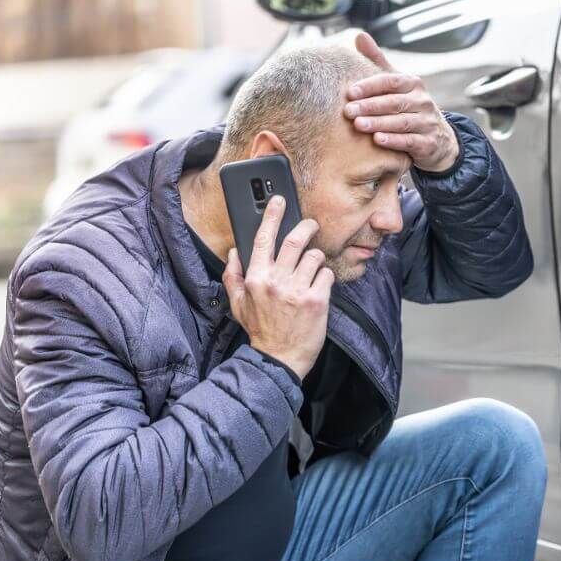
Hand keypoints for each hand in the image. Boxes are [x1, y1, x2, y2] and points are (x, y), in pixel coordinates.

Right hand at [222, 195, 333, 379]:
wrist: (279, 359)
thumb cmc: (261, 331)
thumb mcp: (238, 304)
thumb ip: (234, 276)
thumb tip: (234, 252)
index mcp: (256, 278)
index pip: (263, 239)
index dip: (272, 216)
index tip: (279, 201)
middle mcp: (276, 281)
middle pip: (294, 241)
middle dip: (306, 227)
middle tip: (311, 225)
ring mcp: (298, 290)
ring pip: (314, 256)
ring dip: (317, 257)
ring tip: (313, 268)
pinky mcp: (317, 300)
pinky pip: (327, 275)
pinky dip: (326, 276)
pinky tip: (320, 287)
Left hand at [344, 32, 459, 172]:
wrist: (438, 139)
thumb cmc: (409, 107)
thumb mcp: (396, 85)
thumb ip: (378, 61)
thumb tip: (359, 35)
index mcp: (413, 84)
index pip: (391, 81)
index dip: (370, 86)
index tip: (350, 92)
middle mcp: (423, 101)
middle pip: (395, 102)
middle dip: (370, 106)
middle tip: (349, 111)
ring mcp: (428, 123)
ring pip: (402, 122)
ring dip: (379, 123)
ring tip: (358, 125)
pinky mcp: (429, 143)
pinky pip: (410, 141)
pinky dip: (394, 140)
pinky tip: (377, 140)